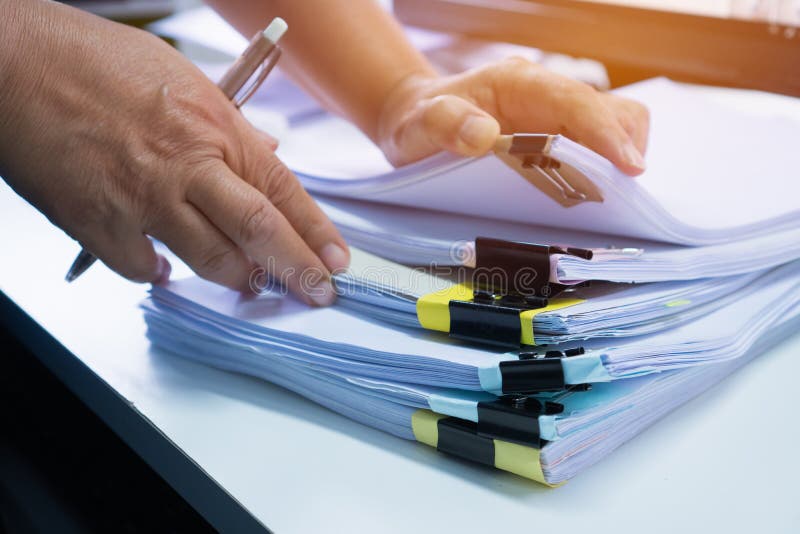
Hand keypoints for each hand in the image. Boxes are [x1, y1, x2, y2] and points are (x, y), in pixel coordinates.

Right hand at [0, 1, 347, 304]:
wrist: (14, 63)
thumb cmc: (94, 61)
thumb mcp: (182, 79)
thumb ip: (227, 125)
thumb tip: (265, 153)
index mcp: (214, 128)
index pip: (283, 191)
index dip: (317, 232)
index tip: (338, 261)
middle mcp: (187, 168)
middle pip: (259, 233)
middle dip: (297, 270)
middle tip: (319, 294)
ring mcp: (143, 200)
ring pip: (210, 260)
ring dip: (236, 278)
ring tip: (249, 282)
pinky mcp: (99, 224)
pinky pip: (144, 269)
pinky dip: (159, 275)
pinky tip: (164, 269)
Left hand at [377, 57, 649, 174]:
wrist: (419, 119)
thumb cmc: (421, 120)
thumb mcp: (418, 124)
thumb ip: (444, 124)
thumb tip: (485, 134)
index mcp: (517, 83)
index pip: (574, 101)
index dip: (605, 133)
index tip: (629, 166)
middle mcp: (544, 93)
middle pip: (608, 110)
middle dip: (620, 149)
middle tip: (617, 195)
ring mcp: (555, 114)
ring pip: (612, 124)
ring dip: (616, 159)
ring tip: (605, 196)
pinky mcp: (558, 134)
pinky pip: (596, 145)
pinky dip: (603, 168)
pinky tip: (588, 192)